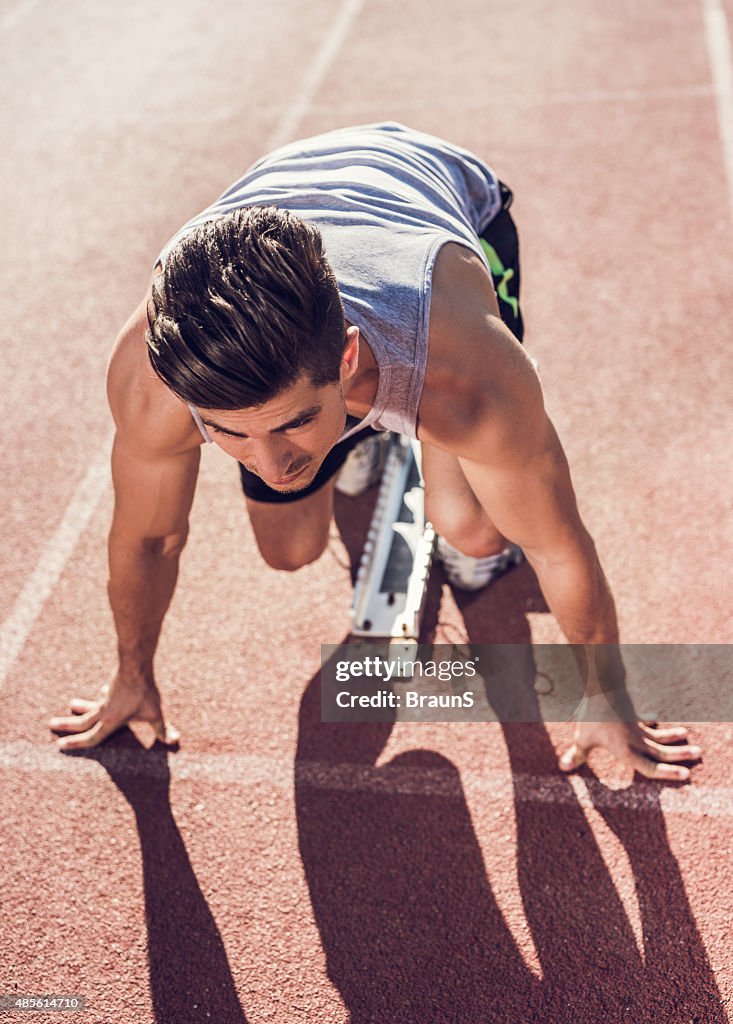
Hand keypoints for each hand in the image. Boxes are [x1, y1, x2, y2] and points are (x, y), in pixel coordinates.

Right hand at [48, 669, 179, 750]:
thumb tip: (173, 741)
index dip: (76, 744)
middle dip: (67, 725)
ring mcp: (108, 697)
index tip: (60, 746)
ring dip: (81, 707)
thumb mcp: (154, 713)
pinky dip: (100, 696)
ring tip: (70, 704)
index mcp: (110, 721)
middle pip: (83, 721)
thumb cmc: (144, 692)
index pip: (91, 738)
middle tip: (51, 724)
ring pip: (91, 705)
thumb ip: (162, 729)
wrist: (136, 665)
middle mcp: (104, 710)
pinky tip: (102, 692)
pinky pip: (104, 695)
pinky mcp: (113, 686)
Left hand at [558, 709, 701, 781]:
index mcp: (627, 752)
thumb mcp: (583, 739)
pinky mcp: (631, 715)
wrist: (602, 688)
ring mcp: (635, 727)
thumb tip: (563, 768)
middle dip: (680, 754)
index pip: (651, 768)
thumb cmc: (592, 717)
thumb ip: (577, 754)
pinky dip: (652, 722)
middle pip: (662, 751)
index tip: (685, 775)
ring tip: (687, 735)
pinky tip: (656, 720)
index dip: (668, 773)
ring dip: (672, 737)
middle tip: (698, 753)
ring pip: (658, 735)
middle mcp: (636, 741)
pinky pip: (644, 721)